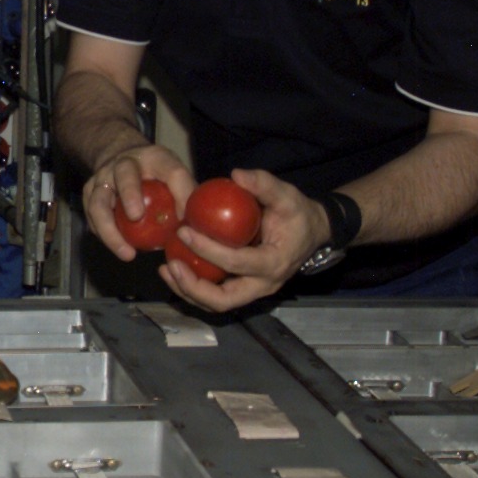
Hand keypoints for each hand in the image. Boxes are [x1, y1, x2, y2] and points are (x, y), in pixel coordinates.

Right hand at [82, 143, 192, 262]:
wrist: (122, 157)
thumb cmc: (155, 171)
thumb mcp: (174, 174)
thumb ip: (185, 194)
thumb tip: (194, 225)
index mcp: (153, 158)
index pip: (166, 167)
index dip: (176, 186)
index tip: (177, 212)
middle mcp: (123, 164)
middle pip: (124, 176)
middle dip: (129, 195)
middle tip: (137, 217)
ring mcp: (102, 179)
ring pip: (98, 203)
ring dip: (111, 231)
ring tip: (128, 254)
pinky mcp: (88, 195)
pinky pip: (93, 218)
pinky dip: (105, 235)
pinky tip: (120, 249)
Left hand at [163, 169, 326, 313]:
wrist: (311, 233)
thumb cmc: (297, 214)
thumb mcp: (287, 196)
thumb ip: (264, 184)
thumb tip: (236, 174)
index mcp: (274, 263)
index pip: (236, 263)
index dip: (208, 250)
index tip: (184, 232)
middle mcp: (264, 284)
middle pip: (224, 300)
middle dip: (193, 287)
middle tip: (170, 265)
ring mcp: (254, 291)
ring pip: (217, 304)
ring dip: (189, 292)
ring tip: (166, 270)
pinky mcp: (245, 289)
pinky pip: (216, 295)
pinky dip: (194, 287)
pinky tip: (175, 269)